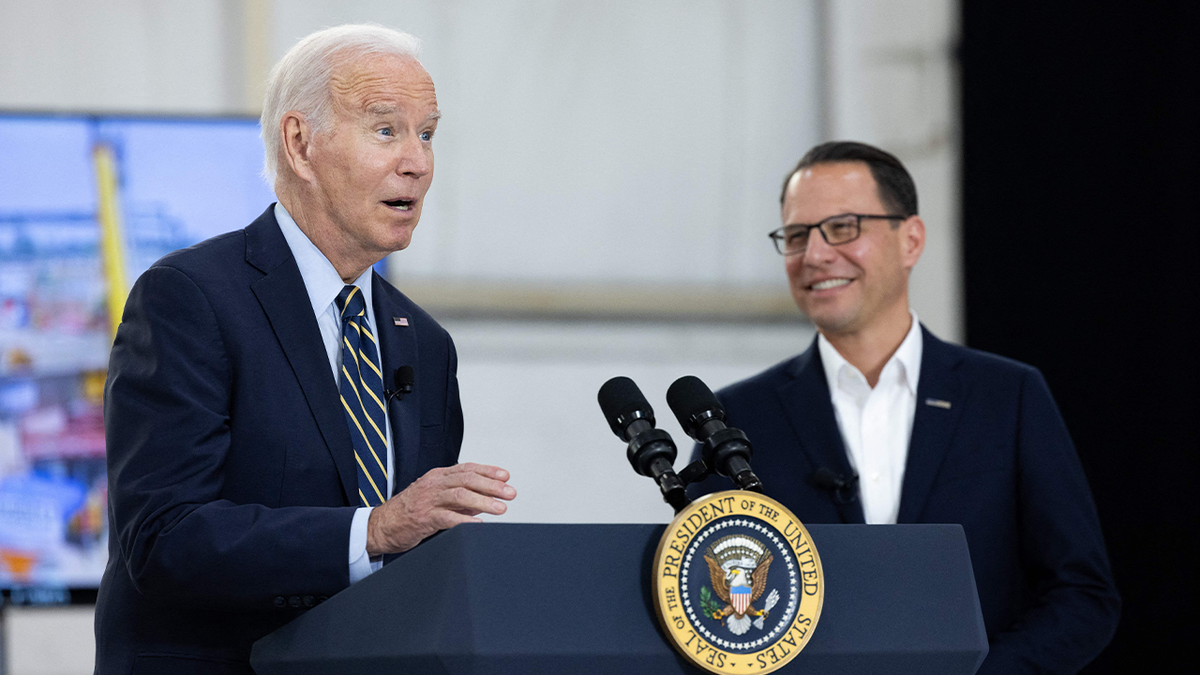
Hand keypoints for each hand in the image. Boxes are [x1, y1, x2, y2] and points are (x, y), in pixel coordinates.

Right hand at [366, 462, 514, 554]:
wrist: (381, 526)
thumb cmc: (410, 511)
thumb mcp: (435, 497)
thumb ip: (458, 497)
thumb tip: (485, 500)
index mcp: (437, 476)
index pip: (467, 468)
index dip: (488, 471)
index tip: (506, 476)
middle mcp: (434, 484)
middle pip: (467, 479)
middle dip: (492, 486)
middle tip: (510, 493)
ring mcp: (428, 500)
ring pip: (460, 496)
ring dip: (484, 502)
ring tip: (501, 509)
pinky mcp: (423, 518)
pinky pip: (448, 518)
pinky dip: (466, 521)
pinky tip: (479, 525)